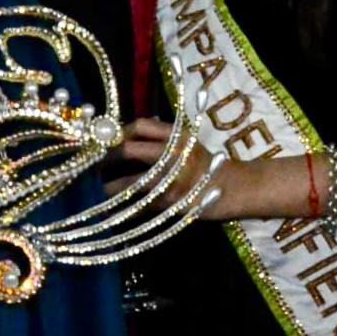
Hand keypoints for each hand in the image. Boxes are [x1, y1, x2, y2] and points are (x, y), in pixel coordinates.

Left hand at [117, 121, 283, 221]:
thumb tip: (128, 135)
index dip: (118, 134)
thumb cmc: (210, 165)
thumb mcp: (190, 142)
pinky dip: (129, 207)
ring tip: (104, 190)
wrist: (238, 188)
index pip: (139, 126)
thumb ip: (164, 137)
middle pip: (128, 150)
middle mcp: (174, 154)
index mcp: (178, 135)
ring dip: (111, 187)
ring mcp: (173, 180)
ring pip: (130, 182)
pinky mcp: (174, 203)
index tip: (107, 143)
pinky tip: (121, 209)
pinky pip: (142, 205)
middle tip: (98, 166)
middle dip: (107, 159)